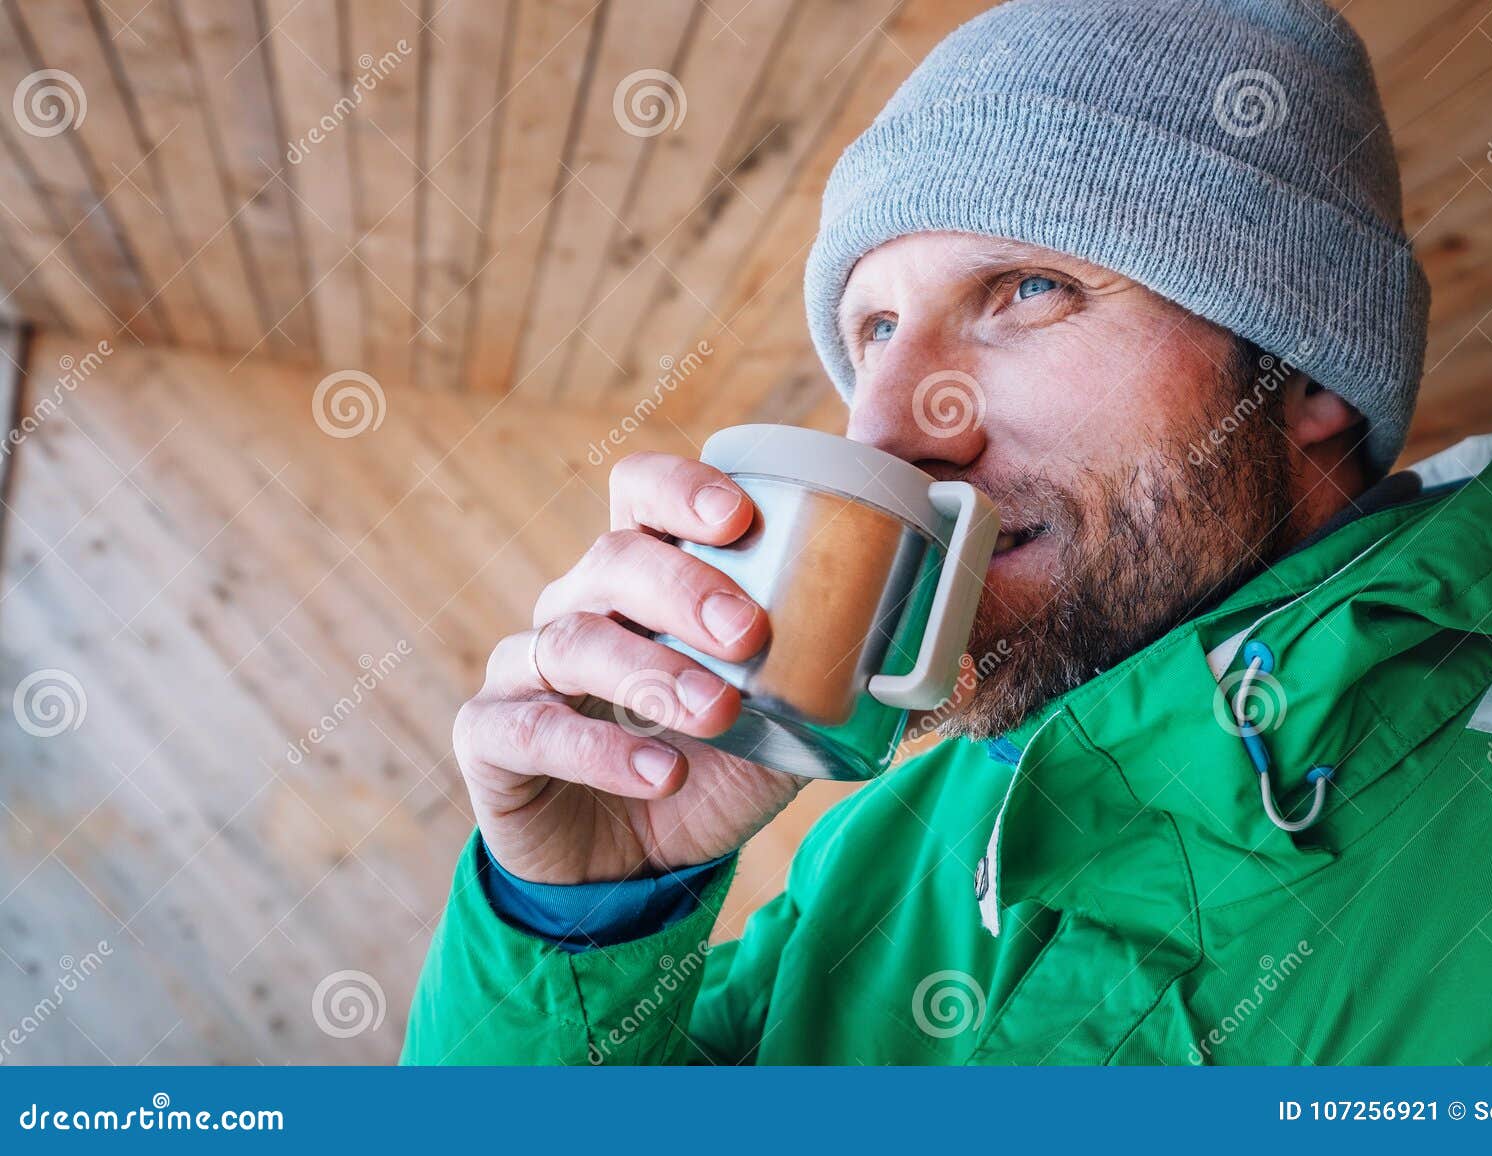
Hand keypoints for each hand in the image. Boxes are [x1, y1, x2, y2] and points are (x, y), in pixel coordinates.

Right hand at [454, 452, 804, 883]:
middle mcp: (575, 607)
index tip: (740, 516)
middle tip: (750, 634)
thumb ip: (835, 682)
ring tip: (721, 715)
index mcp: (640, 580)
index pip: (638, 496)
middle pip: (611, 560)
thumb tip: (945, 661)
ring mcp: (524, 669)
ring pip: (572, 641)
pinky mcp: (491, 736)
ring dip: (654, 673)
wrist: (636, 868)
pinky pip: (531, 728)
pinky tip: (661, 773)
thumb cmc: (710, 770)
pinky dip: (601, 750)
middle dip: (685, 587)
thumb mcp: (783, 723)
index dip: (679, 490)